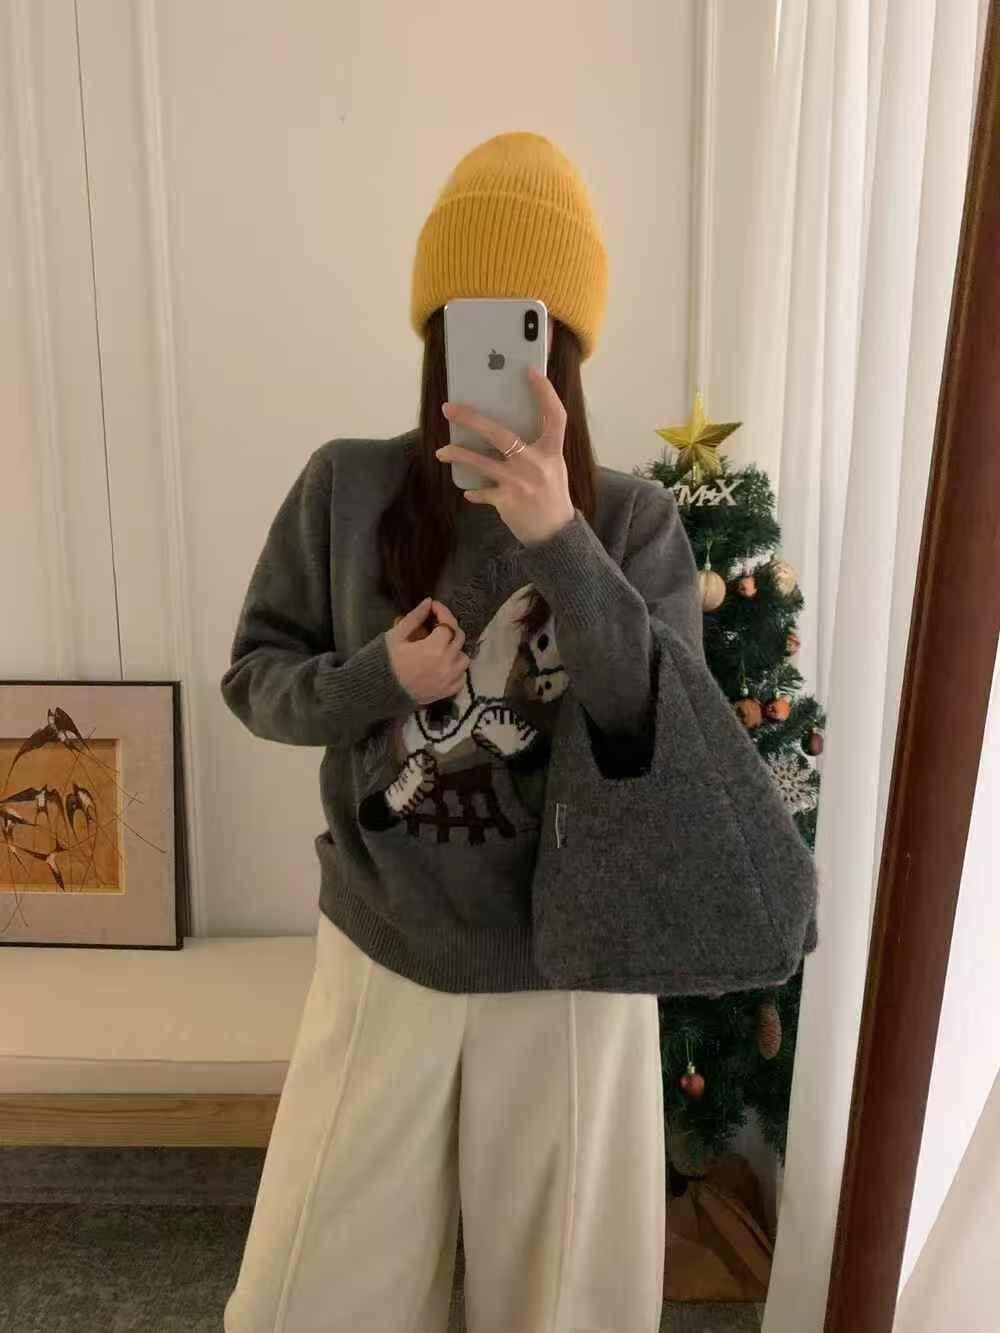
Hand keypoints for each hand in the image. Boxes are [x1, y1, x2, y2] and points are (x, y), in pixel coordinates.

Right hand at [385, 597, 469, 705]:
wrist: (380, 692)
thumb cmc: (386, 662)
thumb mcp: (396, 636)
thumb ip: (415, 617)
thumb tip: (428, 602)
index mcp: (434, 647)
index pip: (448, 623)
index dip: (442, 611)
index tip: (434, 606)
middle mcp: (447, 663)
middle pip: (459, 638)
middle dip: (449, 627)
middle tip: (437, 625)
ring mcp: (449, 679)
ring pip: (464, 658)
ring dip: (456, 649)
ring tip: (442, 647)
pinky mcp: (447, 692)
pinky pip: (461, 677)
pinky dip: (457, 669)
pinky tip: (445, 665)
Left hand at [434, 365, 575, 545]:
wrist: (555, 534)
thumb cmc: (551, 495)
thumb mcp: (553, 467)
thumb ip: (536, 448)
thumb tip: (502, 430)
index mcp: (552, 452)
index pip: (554, 415)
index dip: (545, 393)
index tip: (531, 371)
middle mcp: (536, 464)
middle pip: (501, 435)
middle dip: (472, 419)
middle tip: (449, 408)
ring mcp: (520, 483)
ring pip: (482, 463)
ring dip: (458, 454)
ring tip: (441, 451)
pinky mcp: (507, 502)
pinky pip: (482, 492)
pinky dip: (474, 492)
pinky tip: (468, 491)